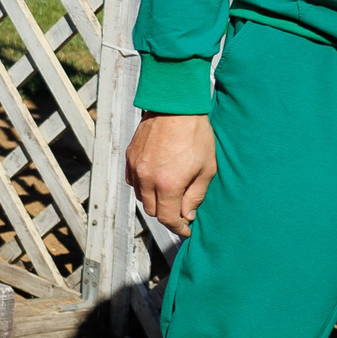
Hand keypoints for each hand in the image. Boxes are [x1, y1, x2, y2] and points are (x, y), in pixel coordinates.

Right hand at [127, 113, 216, 236]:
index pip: (168, 218)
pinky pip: (133, 181)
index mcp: (168, 185)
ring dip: (154, 200)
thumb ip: (195, 196)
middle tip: (181, 213)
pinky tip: (156, 180)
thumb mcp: (206, 169)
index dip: (178, 228)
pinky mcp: (130, 157)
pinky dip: (144, 186)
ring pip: (141, 196)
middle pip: (152, 210)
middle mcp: (147, 179)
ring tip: (169, 195)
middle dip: (167, 215)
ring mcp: (135, 167)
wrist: (175, 107)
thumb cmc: (196, 137)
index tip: (186, 230)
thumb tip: (187, 215)